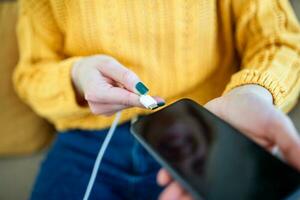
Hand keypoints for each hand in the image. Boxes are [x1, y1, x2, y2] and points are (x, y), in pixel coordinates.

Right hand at [71, 55, 163, 115]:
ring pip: (129, 103)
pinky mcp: (108, 113)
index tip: (156, 103)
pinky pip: (126, 104)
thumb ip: (125, 76)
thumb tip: (142, 90)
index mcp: (95, 93)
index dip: (142, 100)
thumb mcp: (108, 63)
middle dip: (134, 91)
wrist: (83, 75)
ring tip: (115, 82)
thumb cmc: (95, 67)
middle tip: (125, 77)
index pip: (124, 98)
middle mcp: (98, 107)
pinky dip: (126, 96)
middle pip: (128, 101)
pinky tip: (116, 89)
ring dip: (129, 92)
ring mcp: (103, 112)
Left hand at [157, 84, 299, 199]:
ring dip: (177, 187)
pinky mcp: (194, 143)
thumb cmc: (259, 113)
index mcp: (242, 167)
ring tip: (166, 194)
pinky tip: (163, 175)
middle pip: (205, 186)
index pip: (227, 189)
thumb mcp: (277, 127)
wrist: (239, 97)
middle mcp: (222, 166)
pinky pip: (182, 158)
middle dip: (189, 196)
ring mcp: (206, 155)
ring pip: (190, 175)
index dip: (212, 197)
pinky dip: (171, 167)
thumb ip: (290, 145)